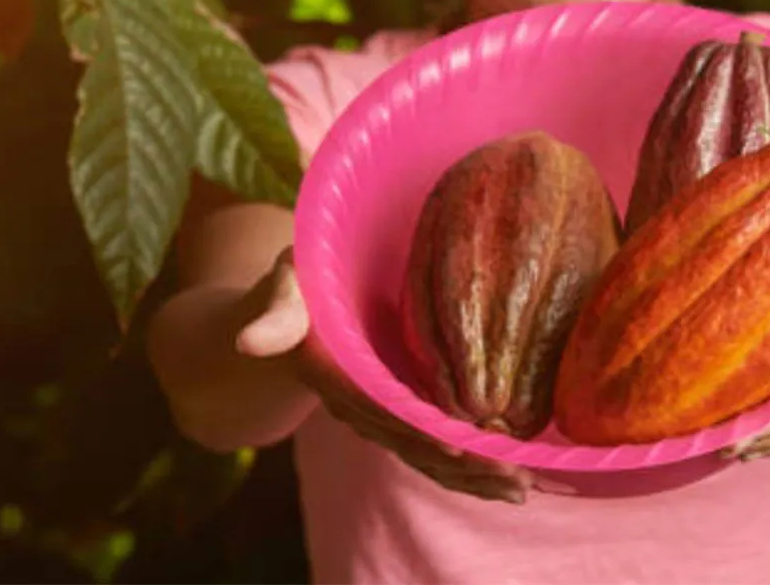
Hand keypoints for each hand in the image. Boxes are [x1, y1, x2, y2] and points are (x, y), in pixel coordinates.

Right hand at [237, 248, 532, 504]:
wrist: (292, 306)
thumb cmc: (296, 280)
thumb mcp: (285, 282)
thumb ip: (278, 309)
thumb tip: (248, 343)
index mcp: (330, 374)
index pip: (378, 408)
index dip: (416, 428)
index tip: (458, 446)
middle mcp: (355, 404)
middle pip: (410, 442)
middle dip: (461, 464)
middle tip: (513, 479)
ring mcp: (378, 413)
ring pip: (425, 453)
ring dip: (472, 475)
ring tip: (520, 488)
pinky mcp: (398, 411)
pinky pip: (432, 445)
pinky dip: (469, 465)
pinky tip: (507, 477)